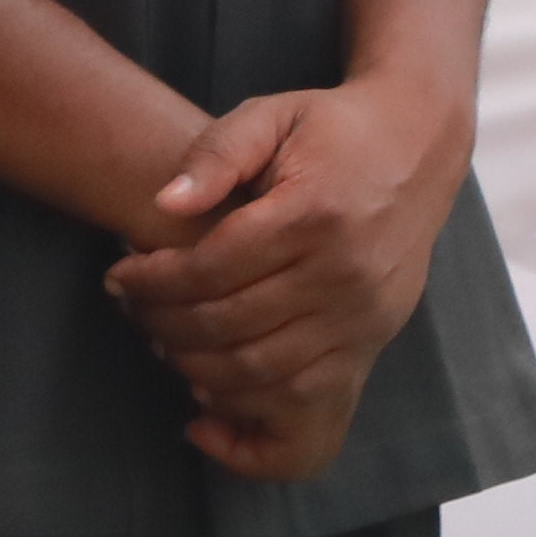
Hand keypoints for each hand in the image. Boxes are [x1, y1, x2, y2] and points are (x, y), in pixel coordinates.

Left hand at [101, 72, 470, 484]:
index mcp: (313, 214)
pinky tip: (210, 406)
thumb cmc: (330, 129)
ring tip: (162, 343)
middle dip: (163, 324)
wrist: (417, 146)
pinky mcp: (371, 344)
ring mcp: (363, 318)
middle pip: (231, 326)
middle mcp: (344, 275)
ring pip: (263, 375)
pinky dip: (253, 421)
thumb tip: (164, 202)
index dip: (152, 280)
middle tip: (131, 310)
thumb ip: (216, 152)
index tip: (118, 276)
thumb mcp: (270, 115)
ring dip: (196, 371)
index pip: (212, 268)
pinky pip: (311, 409)